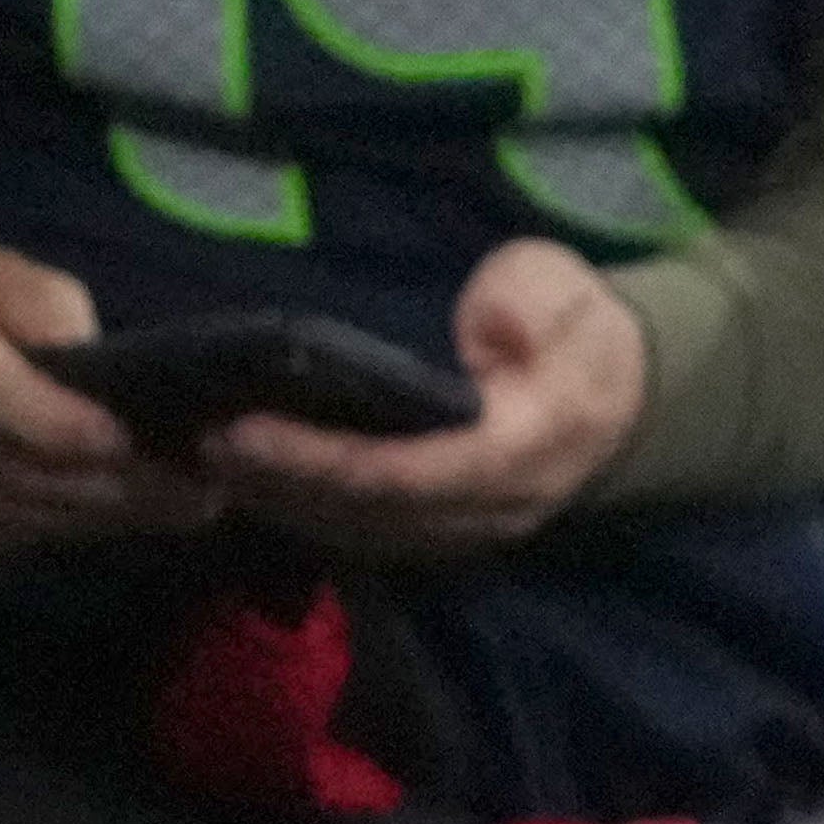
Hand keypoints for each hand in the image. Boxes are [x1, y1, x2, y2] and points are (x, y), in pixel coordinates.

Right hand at [0, 241, 216, 558]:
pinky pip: (5, 537)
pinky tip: (115, 513)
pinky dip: (68, 527)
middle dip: (121, 483)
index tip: (134, 441)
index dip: (62, 424)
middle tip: (202, 487)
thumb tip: (101, 366)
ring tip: (180, 503)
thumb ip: (45, 304)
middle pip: (20, 466)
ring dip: (109, 515)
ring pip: (22, 512)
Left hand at [201, 238, 648, 562]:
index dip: (327, 460)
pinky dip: (307, 512)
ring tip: (211, 462)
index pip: (415, 471)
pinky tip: (253, 482)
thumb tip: (483, 327)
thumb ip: (524, 301)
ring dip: (287, 505)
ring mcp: (473, 527)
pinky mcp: (448, 530)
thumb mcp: (563, 288)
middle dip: (286, 484)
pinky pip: (371, 534)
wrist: (618, 395)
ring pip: (369, 535)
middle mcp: (499, 505)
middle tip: (205, 441)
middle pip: (377, 514)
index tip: (251, 429)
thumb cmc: (575, 329)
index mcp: (527, 446)